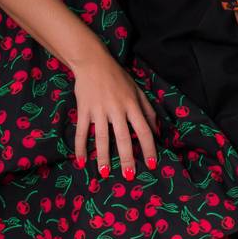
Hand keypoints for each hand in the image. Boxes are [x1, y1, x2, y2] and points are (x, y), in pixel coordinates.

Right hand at [71, 53, 158, 178]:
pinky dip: (80, 147)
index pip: (144, 130)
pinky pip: (82, 131)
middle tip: (128, 176)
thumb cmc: (118, 77)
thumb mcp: (137, 91)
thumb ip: (148, 110)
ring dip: (103, 157)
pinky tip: (81, 161)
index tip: (151, 164)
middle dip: (127, 158)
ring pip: (102, 137)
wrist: (93, 63)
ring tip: (104, 173)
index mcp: (132, 105)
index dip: (148, 148)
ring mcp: (99, 110)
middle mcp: (117, 109)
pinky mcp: (84, 110)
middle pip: (123, 138)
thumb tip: (157, 131)